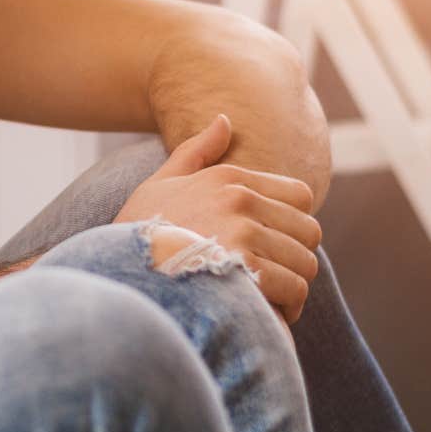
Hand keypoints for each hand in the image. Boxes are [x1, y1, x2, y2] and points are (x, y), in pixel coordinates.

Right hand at [115, 114, 322, 322]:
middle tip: (273, 276)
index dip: (291, 223)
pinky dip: (287, 307)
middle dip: (295, 257)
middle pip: (309, 231)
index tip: (273, 244)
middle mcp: (240, 200)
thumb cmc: (138, 232)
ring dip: (292, 285)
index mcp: (228, 178)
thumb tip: (224, 119)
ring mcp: (244, 233)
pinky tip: (265, 312)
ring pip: (305, 263)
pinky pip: (294, 288)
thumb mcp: (160, 184)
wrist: (120, 272)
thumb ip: (195, 151)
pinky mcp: (247, 269)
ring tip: (269, 297)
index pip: (301, 195)